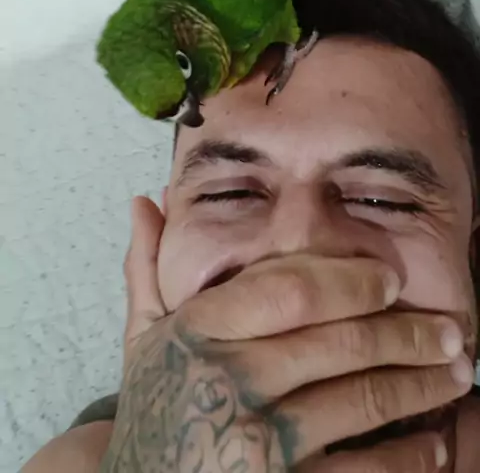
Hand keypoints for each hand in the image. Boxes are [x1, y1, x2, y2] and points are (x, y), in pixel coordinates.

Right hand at [101, 196, 472, 471]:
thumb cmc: (152, 408)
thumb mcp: (141, 338)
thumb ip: (147, 267)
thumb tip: (149, 200)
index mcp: (198, 332)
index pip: (290, 290)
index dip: (351, 281)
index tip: (391, 280)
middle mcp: (228, 382)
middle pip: (340, 342)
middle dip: (407, 333)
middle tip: (450, 330)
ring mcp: (256, 444)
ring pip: (360, 400)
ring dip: (420, 384)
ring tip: (457, 372)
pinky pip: (360, 471)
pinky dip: (406, 455)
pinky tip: (435, 443)